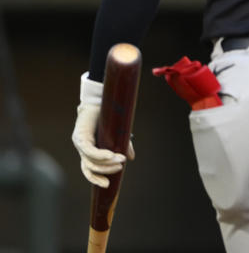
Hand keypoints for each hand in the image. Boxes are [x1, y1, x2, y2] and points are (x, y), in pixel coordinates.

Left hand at [71, 73, 133, 187]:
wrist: (99, 100)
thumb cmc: (108, 116)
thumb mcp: (117, 134)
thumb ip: (123, 146)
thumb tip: (131, 158)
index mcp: (89, 150)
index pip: (89, 169)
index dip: (96, 179)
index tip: (108, 185)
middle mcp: (82, 149)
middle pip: (90, 168)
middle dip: (105, 171)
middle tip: (120, 167)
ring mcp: (79, 143)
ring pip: (91, 161)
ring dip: (106, 163)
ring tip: (121, 159)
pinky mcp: (80, 137)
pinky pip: (90, 151)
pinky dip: (101, 155)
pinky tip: (112, 155)